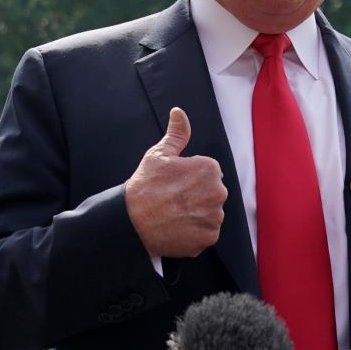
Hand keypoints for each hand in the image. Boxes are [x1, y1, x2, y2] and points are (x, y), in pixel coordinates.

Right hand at [126, 107, 226, 257]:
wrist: (131, 221)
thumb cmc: (144, 186)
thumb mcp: (158, 155)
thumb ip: (176, 134)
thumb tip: (179, 112)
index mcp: (210, 169)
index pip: (208, 173)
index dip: (189, 178)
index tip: (174, 185)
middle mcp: (218, 192)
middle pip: (212, 193)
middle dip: (196, 196)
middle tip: (173, 201)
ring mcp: (214, 217)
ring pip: (210, 213)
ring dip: (197, 214)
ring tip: (174, 215)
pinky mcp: (209, 237)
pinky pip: (207, 232)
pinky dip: (195, 232)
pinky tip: (178, 227)